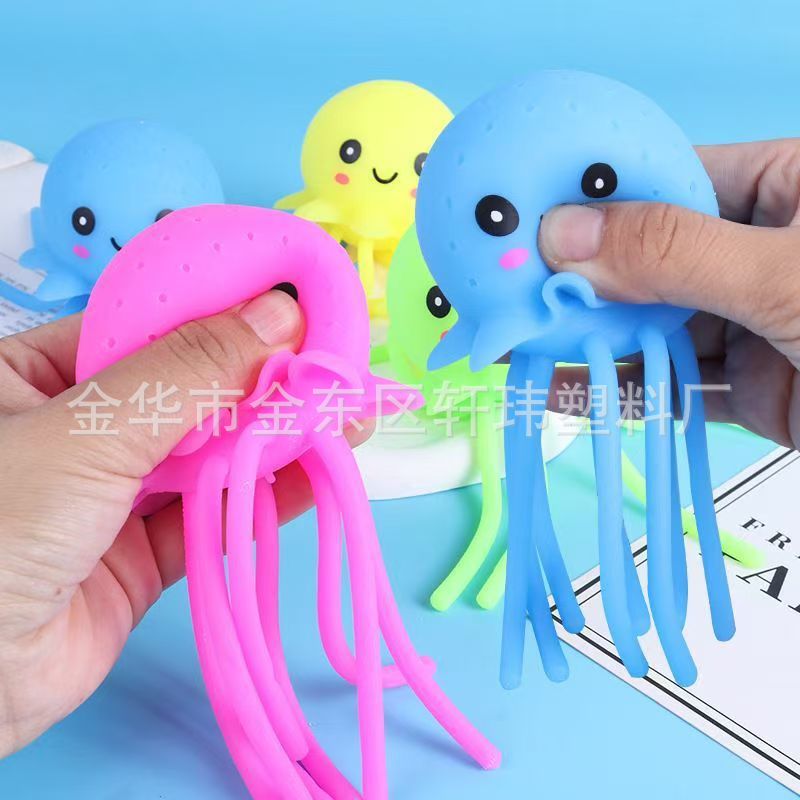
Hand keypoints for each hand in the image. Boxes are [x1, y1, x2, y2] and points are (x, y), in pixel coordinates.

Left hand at [0, 290, 367, 756]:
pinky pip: (213, 516)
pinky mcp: (141, 558)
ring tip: (348, 413)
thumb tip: (277, 314)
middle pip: (189, 390)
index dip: (225, 313)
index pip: (149, 327)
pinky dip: (266, 497)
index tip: (299, 304)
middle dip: (264, 378)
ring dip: (278, 437)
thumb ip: (186, 373)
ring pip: (208, 455)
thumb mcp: (85, 431)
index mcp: (35, 376)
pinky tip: (316, 471)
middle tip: (339, 363)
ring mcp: (111, 496)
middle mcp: (76, 431)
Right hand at [539, 138, 799, 447]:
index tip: (527, 221)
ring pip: (650, 329)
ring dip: (588, 343)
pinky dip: (619, 395)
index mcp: (785, 190)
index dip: (592, 201)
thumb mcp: (790, 277)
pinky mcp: (750, 390)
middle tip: (510, 296)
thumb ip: (676, 252)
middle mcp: (760, 253)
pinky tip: (566, 393)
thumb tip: (568, 237)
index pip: (666, 180)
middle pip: (644, 261)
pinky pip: (670, 389)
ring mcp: (751, 324)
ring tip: (521, 349)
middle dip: (578, 283)